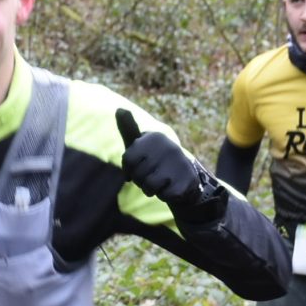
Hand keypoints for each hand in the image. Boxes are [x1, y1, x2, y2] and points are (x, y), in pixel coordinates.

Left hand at [116, 108, 221, 223]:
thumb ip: (128, 128)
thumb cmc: (154, 159)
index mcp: (154, 137)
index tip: (137, 167)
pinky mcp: (186, 182)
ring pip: (149, 187)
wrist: (185, 174)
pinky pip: (163, 196)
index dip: (129, 169)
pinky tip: (172, 187)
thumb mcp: (139, 144)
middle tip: (151, 175)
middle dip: (141, 180)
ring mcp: (178, 165)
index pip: (128, 159)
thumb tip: (119, 109)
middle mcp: (168, 147)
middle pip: (138, 176)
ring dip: (151, 190)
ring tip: (160, 181)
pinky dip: (165, 196)